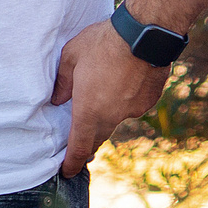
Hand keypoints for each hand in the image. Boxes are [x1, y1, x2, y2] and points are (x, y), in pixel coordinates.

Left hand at [50, 18, 169, 176]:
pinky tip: (123, 81)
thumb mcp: (71, 57)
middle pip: (97, 137)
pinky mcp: (149, 101)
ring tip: (102, 95)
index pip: (78, 146)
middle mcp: (112, 116)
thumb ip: (62, 82)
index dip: (72, 162)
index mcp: (89, 110)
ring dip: (107, 115)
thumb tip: (57, 100)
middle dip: (88, 145)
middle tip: (82, 152)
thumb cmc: (103, 42)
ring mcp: (133, 110)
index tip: (67, 173)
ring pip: (115, 119)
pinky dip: (124, 101)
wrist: (146, 34)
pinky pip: (132, 106)